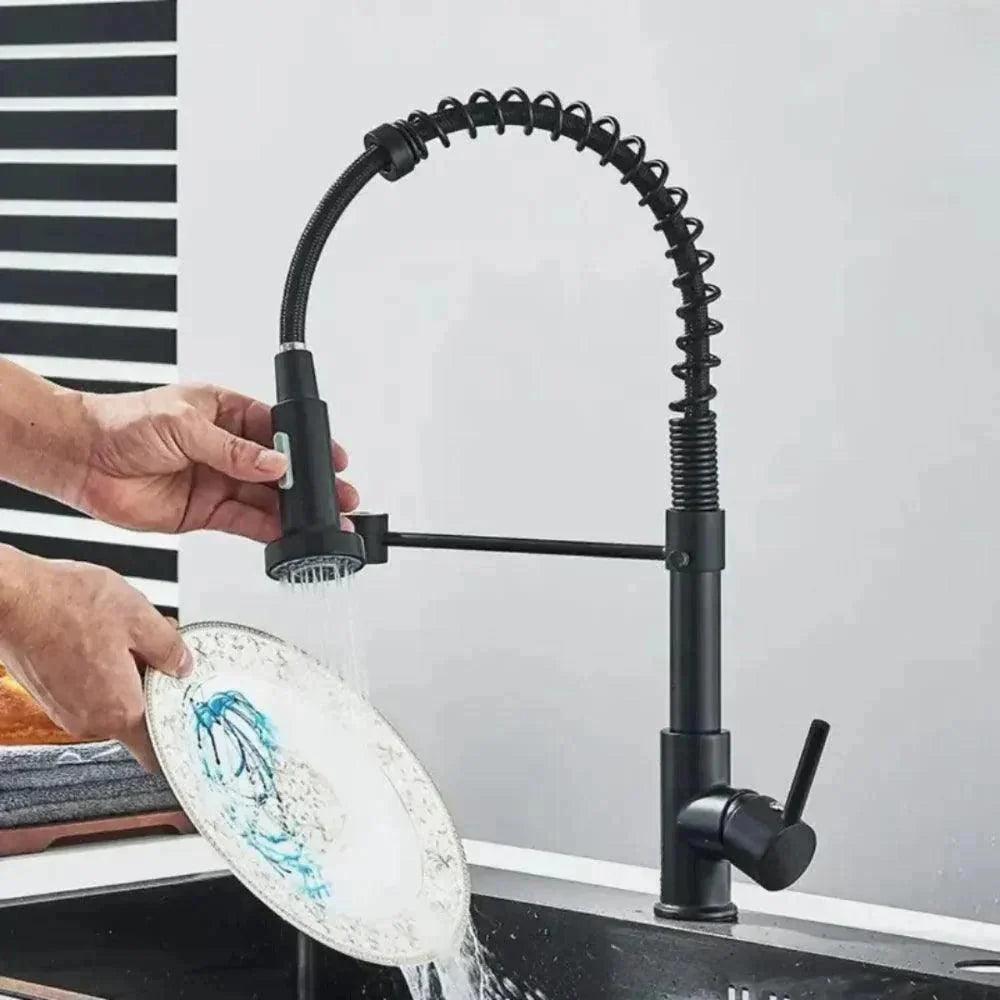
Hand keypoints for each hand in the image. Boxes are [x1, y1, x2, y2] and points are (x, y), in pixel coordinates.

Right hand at [0, 546, 191, 770]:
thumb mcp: (138, 617)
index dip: (174, 741)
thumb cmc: (65, 605)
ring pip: (113, 699)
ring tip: (126, 634)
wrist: (12, 598)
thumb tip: (183, 665)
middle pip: (138, 715)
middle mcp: (89, 719)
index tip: (188, 728)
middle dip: (154, 685)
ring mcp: (66, 709)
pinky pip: (90, 690)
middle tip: (161, 650)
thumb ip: (169, 648)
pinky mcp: (51, 694)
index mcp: (118, 708)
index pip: (154, 751)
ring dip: (128, 673)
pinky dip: (102, 670)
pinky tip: (101, 636)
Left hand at [77, 383, 357, 540]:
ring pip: (267, 500)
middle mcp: (226, 449)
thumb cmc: (121, 424)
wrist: (80, 459)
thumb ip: (233, 450)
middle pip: (280, 469)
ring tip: (324, 522)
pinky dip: (268, 531)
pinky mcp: (205, 513)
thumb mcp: (183, 425)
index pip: (278, 430)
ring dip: (295, 512)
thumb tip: (276, 463)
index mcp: (226, 413)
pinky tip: (288, 534)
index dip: (307, 445)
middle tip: (339, 496)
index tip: (332, 458)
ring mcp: (218, 482)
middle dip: (310, 484)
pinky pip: (245, 523)